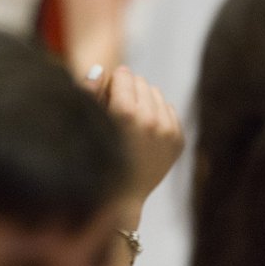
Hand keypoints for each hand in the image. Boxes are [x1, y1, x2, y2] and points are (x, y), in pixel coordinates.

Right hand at [85, 65, 182, 203]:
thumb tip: (100, 67)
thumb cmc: (94, 158)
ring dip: (143, 101)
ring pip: (157, 93)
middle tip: (117, 109)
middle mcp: (150, 121)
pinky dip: (156, 115)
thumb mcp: (86, 122)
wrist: (120, 197)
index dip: (112, 83)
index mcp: (125, 113)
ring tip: (130, 120)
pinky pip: (169, 110)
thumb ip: (89, 91)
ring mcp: (168, 131)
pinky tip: (143, 130)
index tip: (106, 95)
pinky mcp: (178, 141)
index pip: (124, 75)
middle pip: (141, 82)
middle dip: (128, 90)